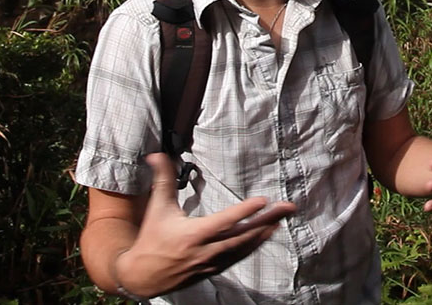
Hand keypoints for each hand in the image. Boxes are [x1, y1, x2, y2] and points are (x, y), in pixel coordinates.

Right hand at [113, 153, 295, 297]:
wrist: (142, 277)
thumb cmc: (151, 239)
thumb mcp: (157, 209)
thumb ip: (162, 180)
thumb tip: (158, 154)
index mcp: (192, 234)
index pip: (224, 221)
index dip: (243, 211)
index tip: (262, 200)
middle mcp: (206, 250)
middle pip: (242, 234)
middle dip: (267, 220)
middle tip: (288, 207)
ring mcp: (212, 262)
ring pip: (244, 246)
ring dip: (266, 231)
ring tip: (283, 217)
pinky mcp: (214, 269)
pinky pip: (239, 256)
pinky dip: (255, 245)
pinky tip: (267, 233)